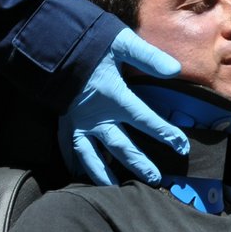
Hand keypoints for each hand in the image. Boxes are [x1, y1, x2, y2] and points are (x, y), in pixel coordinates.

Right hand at [61, 28, 183, 183]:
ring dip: (105, 174)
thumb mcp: (121, 42)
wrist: (49, 44)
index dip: (165, 133)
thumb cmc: (88, 43)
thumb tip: (175, 70)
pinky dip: (75, 163)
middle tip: (154, 179)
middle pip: (121, 146)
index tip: (181, 146)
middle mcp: (96, 116)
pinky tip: (79, 174)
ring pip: (92, 156)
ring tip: (116, 189)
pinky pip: (69, 148)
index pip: (145, 119)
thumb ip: (148, 57)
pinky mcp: (63, 122)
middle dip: (139, 163)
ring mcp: (78, 123)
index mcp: (113, 96)